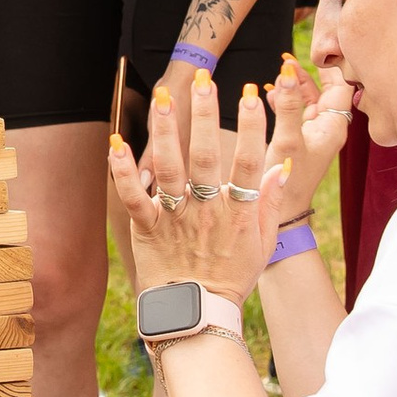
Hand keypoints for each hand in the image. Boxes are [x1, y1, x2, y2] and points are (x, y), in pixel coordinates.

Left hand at [108, 76, 282, 303]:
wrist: (196, 316)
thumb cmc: (232, 278)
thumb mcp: (264, 245)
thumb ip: (272, 205)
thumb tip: (281, 165)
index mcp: (239, 213)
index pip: (249, 162)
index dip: (252, 127)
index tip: (253, 93)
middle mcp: (208, 211)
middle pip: (209, 157)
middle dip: (206, 116)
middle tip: (203, 80)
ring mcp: (176, 219)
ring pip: (171, 169)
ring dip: (166, 132)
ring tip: (164, 98)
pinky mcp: (148, 229)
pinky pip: (134, 197)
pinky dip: (123, 171)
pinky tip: (116, 144)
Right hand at [264, 53, 351, 218]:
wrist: (278, 215)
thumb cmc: (285, 181)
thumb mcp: (286, 140)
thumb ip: (288, 104)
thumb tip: (286, 69)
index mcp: (334, 127)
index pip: (343, 85)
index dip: (333, 64)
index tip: (317, 48)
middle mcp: (328, 129)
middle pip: (328, 89)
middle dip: (310, 71)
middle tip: (290, 56)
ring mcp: (314, 134)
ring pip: (310, 99)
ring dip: (295, 84)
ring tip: (279, 68)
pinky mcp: (299, 140)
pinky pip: (297, 111)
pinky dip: (286, 98)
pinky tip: (270, 92)